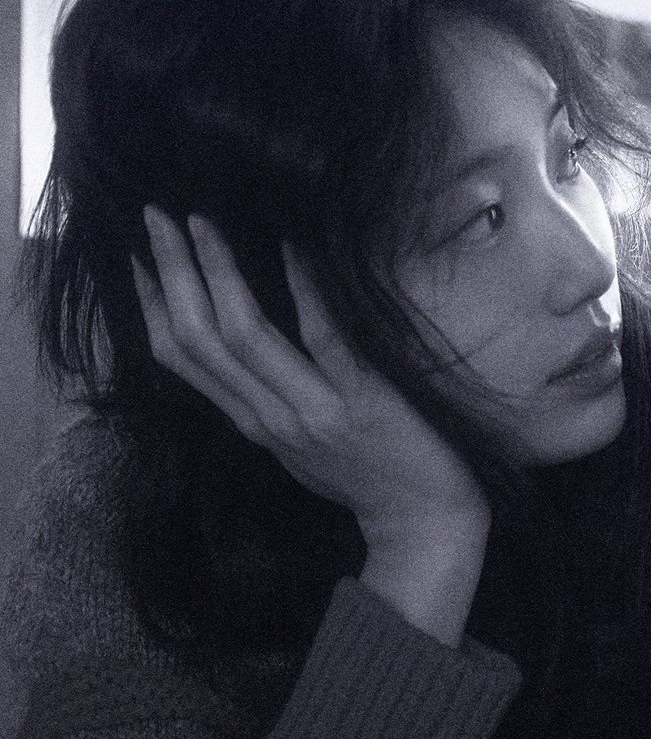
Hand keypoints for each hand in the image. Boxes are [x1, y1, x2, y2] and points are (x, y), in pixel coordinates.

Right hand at [132, 208, 489, 645]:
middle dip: (172, 273)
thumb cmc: (367, 475)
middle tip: (155, 215)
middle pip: (200, 338)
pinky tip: (292, 245)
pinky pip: (323, 336)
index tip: (136, 256)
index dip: (152, 304)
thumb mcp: (299, 444)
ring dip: (217, 271)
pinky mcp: (361, 400)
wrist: (426, 523)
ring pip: (242, 336)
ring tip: (201, 221)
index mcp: (250, 422)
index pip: (180, 358)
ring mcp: (311, 410)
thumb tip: (245, 342)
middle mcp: (269, 417)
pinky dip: (304, 288)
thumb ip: (268, 399)